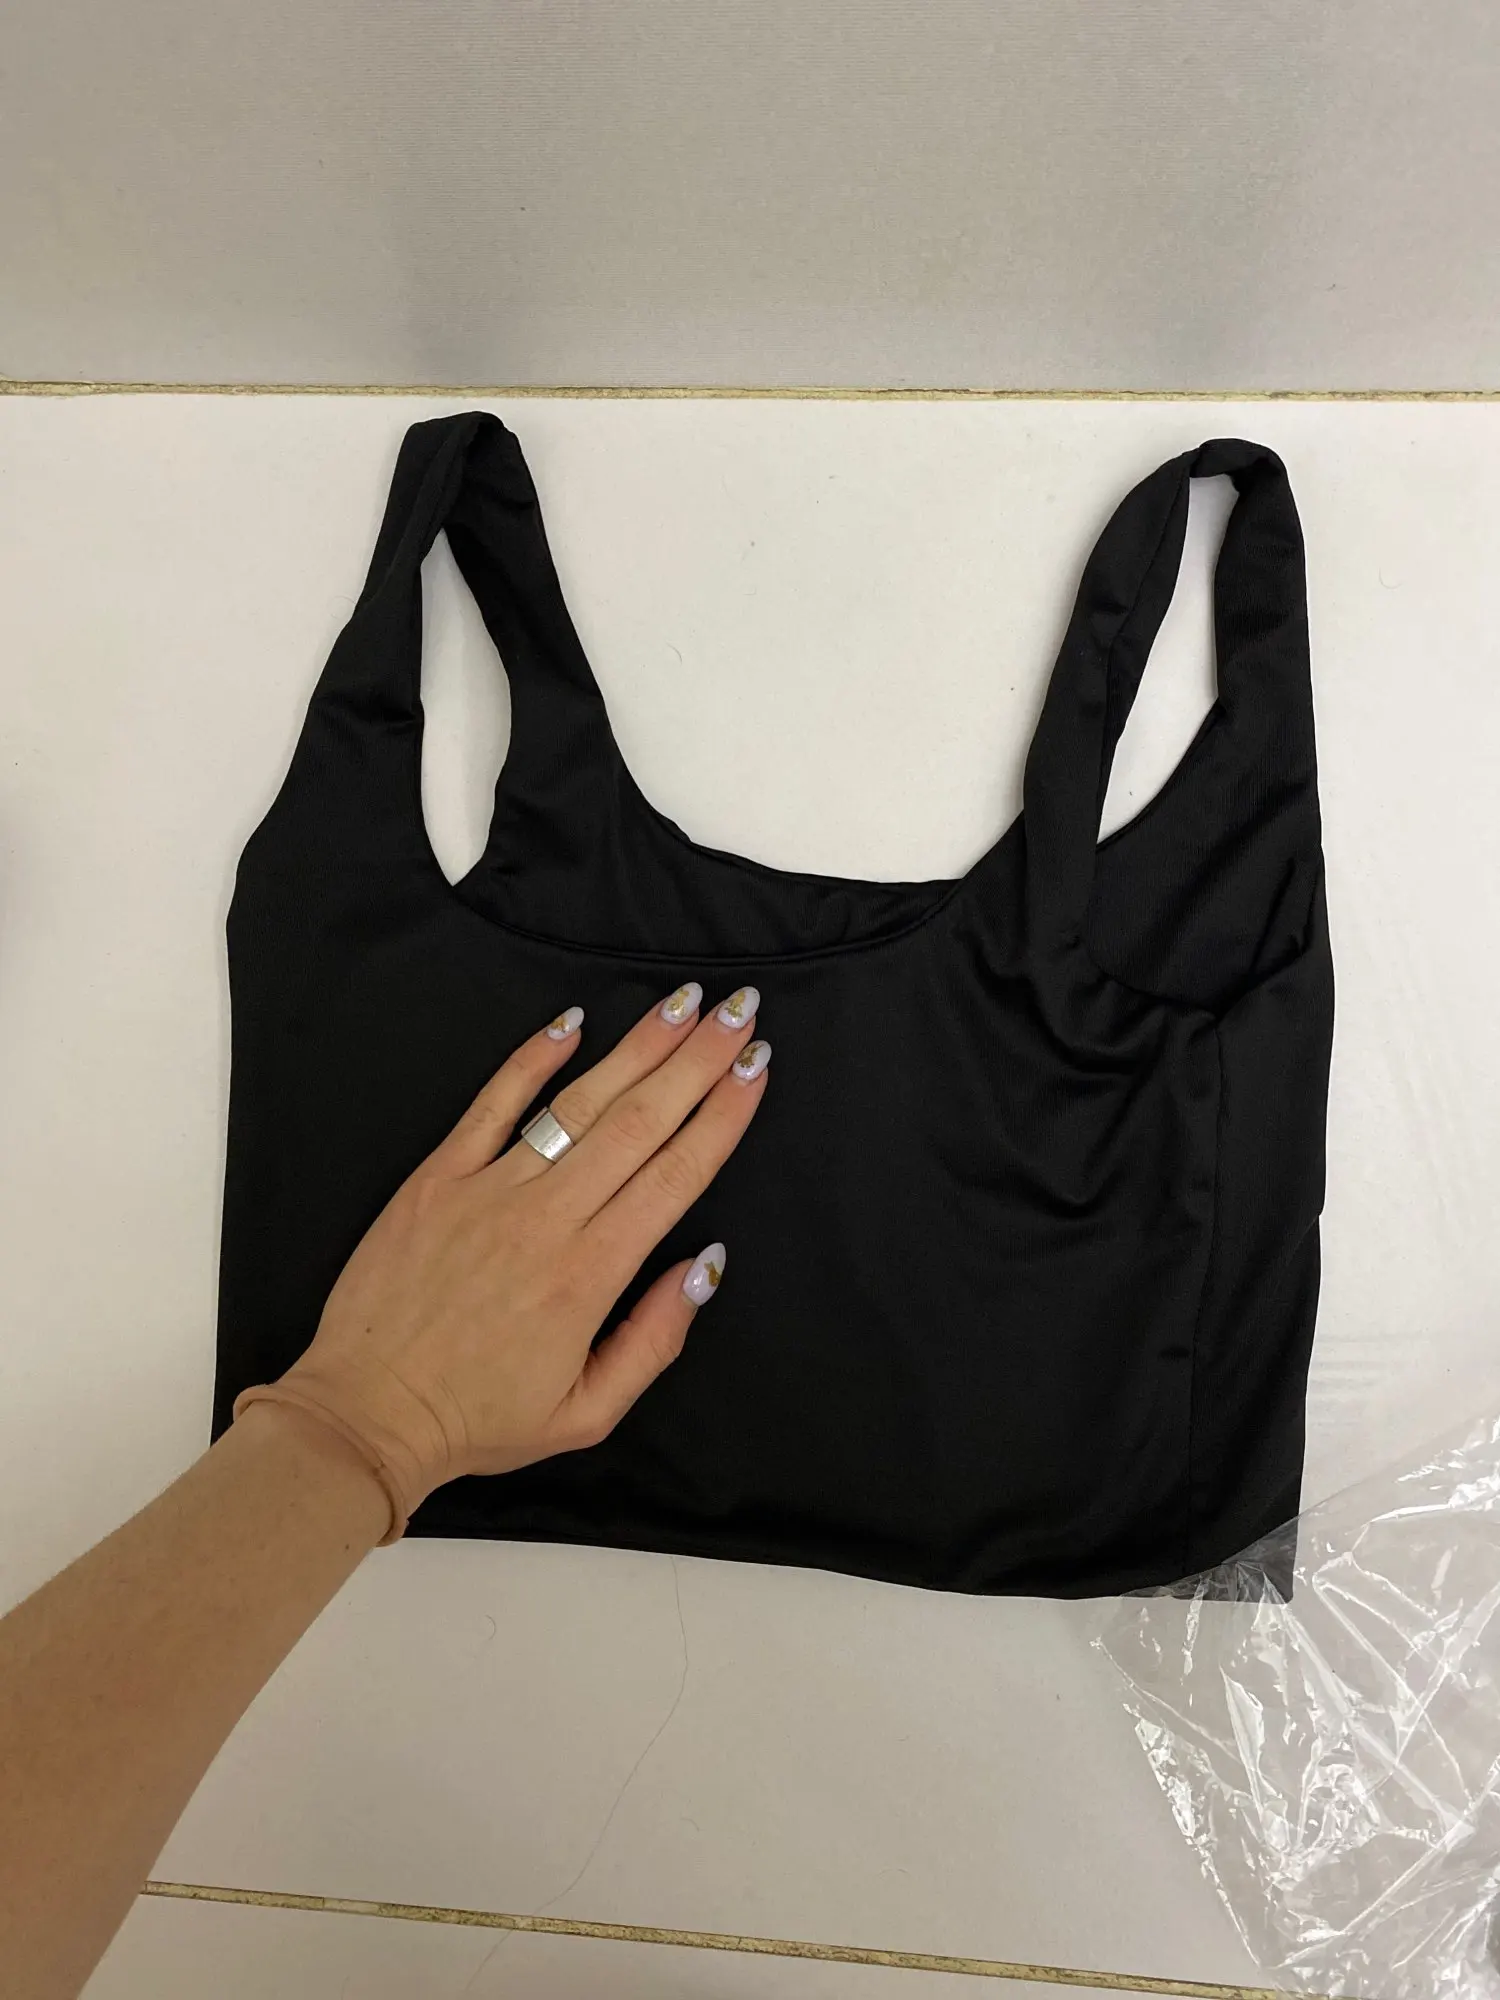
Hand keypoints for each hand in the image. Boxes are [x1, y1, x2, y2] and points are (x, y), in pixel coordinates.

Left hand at [251, 983, 770, 1533]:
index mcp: (592, 1275)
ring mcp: (490, 1189)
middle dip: (697, 1061)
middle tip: (739, 1010)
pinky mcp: (437, 1177)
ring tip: (682, 1003)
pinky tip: (572, 1020)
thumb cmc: (479, 1419)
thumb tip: (707, 1265)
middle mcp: (548, 1218)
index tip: (756, 1067)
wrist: (365, 1413)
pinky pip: (492, 1104)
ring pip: (579, 1103)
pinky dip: (532, 1057)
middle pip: (640, 1123)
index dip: (723, 1115)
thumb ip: (655, 1339)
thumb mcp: (588, 1413)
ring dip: (637, 1047)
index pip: (676, 1175)